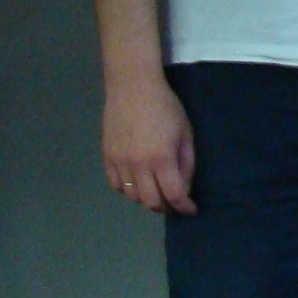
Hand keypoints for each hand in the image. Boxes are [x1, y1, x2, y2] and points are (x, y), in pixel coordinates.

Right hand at [105, 72, 196, 213]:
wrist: (132, 87)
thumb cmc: (165, 107)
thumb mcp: (185, 133)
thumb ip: (187, 163)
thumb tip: (185, 188)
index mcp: (162, 158)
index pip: (173, 195)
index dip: (184, 207)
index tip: (190, 210)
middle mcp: (139, 165)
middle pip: (151, 202)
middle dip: (166, 207)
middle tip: (174, 202)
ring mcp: (120, 162)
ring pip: (132, 196)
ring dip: (147, 198)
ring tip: (156, 190)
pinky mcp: (107, 157)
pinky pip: (116, 185)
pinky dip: (128, 190)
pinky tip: (137, 182)